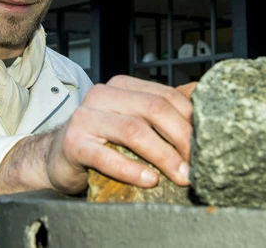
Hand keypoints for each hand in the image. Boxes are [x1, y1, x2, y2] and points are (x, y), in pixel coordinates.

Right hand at [45, 76, 195, 193]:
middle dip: (181, 138)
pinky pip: (106, 156)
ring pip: (133, 130)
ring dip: (163, 156)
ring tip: (181, 175)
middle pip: (153, 109)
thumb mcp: (135, 119)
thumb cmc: (103, 140)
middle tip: (198, 164)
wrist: (58, 158)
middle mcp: (103, 95)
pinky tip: (149, 180)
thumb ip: (165, 106)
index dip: (190, 119)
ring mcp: (86, 117)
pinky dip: (131, 169)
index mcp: (123, 86)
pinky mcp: (73, 143)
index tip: (207, 144)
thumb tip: (202, 92)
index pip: (165, 96)